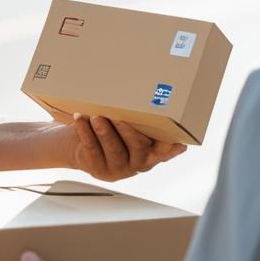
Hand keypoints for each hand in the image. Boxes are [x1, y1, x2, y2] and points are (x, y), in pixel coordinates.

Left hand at [67, 114, 186, 181]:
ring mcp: (118, 169)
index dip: (171, 150)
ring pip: (113, 150)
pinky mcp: (98, 169)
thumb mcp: (131, 126)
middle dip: (128, 132)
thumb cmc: (113, 131)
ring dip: (105, 132)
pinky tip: (81, 120)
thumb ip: (142, 119)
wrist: (83, 147)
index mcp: (151, 153)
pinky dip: (85, 133)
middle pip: (138, 148)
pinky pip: (92, 149)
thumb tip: (151, 91)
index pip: (164, 152)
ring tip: (97, 118)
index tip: (178, 143)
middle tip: (119, 118)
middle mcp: (137, 164)